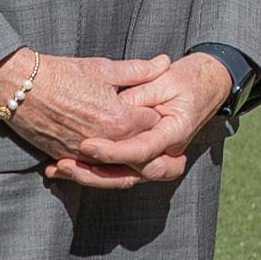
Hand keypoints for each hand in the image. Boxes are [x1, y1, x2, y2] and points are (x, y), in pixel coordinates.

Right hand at [0, 48, 181, 184]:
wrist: (19, 86)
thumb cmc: (61, 73)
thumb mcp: (103, 68)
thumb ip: (138, 71)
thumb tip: (164, 63)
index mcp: (119, 119)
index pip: (154, 127)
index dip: (159, 119)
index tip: (163, 113)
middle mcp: (105, 142)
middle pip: (140, 156)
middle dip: (151, 150)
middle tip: (162, 145)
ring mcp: (84, 155)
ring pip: (116, 171)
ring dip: (128, 166)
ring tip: (138, 159)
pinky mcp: (66, 159)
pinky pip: (90, 172)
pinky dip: (101, 171)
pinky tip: (108, 165)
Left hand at [60, 53, 239, 190]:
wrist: (204, 89)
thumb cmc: (186, 82)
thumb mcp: (165, 80)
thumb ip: (141, 90)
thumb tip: (117, 102)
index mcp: (173, 134)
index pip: (141, 150)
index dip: (113, 151)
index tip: (87, 144)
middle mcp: (164, 154)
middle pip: (128, 176)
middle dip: (95, 174)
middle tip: (66, 164)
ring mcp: (150, 161)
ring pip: (117, 180)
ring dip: (86, 177)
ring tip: (56, 168)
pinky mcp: (136, 161)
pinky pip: (112, 174)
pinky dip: (85, 173)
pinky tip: (56, 169)